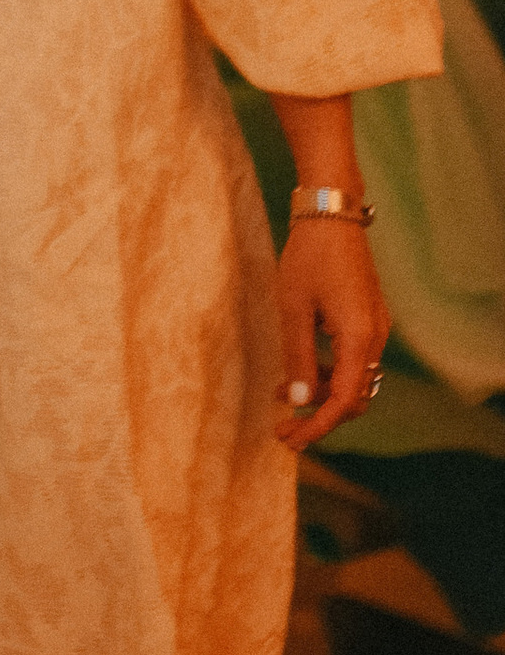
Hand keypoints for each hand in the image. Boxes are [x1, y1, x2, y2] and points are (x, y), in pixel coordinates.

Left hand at [273, 222, 390, 451]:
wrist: (332, 215)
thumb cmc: (309, 257)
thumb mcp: (293, 308)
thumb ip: (297, 356)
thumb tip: (298, 401)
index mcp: (359, 339)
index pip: (343, 401)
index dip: (317, 426)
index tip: (290, 439)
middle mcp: (375, 338)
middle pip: (352, 397)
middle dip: (319, 417)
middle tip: (283, 429)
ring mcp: (375, 329)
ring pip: (351, 380)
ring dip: (319, 393)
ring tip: (280, 396)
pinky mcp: (367, 320)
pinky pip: (351, 360)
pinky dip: (326, 372)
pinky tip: (296, 371)